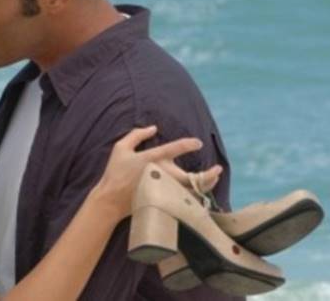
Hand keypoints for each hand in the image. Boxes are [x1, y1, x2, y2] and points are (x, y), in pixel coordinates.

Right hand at [94, 125, 221, 218]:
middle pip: (191, 178)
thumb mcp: (120, 148)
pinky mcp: (162, 201)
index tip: (198, 143)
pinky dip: (194, 196)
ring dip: (204, 186)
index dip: (187, 145)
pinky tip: (200, 190)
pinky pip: (183, 200)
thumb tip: (154, 128)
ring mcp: (162, 190)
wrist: (110, 199)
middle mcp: (160, 175)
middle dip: (208, 175)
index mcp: (150, 159)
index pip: (172, 149)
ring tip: (213, 178)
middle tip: (219, 169)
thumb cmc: (115, 171)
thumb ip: (136, 135)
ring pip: (190, 191)